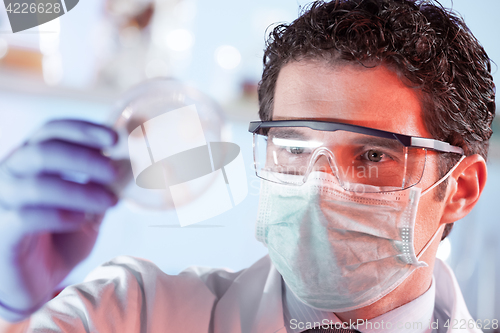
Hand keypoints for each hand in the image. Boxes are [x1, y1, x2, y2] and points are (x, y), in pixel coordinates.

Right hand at [0, 120, 119, 321]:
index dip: (82, 129)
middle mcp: (10, 174)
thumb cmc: (60, 238)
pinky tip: (80, 220)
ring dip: (79, 191)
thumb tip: (130, 166)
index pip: (51, 131)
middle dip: (83, 158)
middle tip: (113, 171)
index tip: (114, 139)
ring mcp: (2, 202)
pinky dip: (59, 215)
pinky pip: (25, 217)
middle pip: (42, 150)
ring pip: (36, 184)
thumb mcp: (87, 207)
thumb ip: (100, 186)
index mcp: (30, 160)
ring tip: (109, 201)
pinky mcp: (1, 232)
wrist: (34, 281)